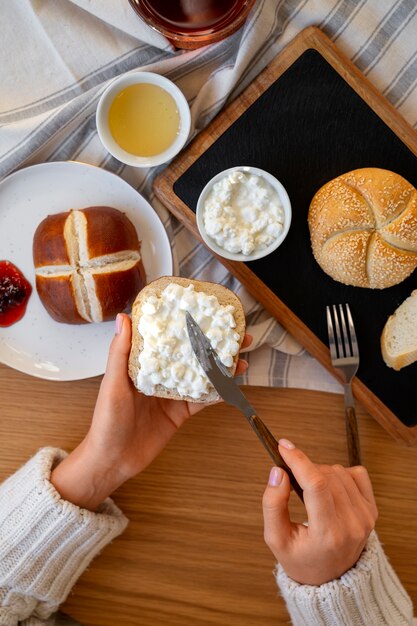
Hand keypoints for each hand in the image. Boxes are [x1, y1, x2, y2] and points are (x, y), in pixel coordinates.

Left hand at [51, 313, 251, 509]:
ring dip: (222, 366)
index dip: (186, 323)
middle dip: (214, 343)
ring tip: (241, 357)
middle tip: (237, 334)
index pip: (167, 337)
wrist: (113, 461)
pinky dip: (218, 392)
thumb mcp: (112, 384)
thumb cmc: (106, 422)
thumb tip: (123, 317)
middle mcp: (159, 375)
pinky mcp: (180, 413)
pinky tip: (233, 384)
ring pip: (202, 374)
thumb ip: (119, 352)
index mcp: (142, 363)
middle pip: (191, 353)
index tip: (205, 311)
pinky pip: (203, 399)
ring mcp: (172, 394)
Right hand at [262, 440, 377, 584]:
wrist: (330, 577)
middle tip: (291, 481)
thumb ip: (272, 504)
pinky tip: (329, 488)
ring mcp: (365, 517)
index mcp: (327, 534)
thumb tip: (278, 471)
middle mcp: (351, 525)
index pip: (316, 485)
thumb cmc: (301, 558)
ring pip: (339, 471)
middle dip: (304, 469)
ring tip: (310, 492)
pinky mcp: (372, 510)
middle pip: (325, 475)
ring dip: (320, 472)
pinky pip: (357, 473)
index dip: (298, 460)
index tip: (282, 447)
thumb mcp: (276, 538)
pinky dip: (340, 474)